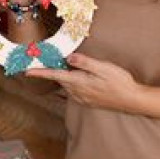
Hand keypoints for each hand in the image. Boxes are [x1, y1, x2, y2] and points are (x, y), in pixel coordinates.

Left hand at [26, 53, 144, 113]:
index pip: (55, 75)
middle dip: (50, 72)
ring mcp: (83, 98)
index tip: (26, 72)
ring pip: (66, 85)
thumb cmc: (120, 82)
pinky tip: (75, 78)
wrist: (132, 100)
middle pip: (59, 80)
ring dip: (61, 77)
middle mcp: (78, 92)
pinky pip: (73, 91)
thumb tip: (69, 57)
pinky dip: (70, 83)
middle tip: (43, 62)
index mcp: (79, 82)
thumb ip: (85, 62)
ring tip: (60, 67)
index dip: (40, 73)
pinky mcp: (88, 101)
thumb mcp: (103, 67)